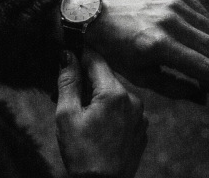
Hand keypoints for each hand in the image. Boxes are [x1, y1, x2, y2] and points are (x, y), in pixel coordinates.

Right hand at [56, 50, 146, 177]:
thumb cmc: (82, 153)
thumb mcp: (67, 114)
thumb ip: (68, 81)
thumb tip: (67, 55)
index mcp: (114, 93)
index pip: (96, 59)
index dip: (79, 56)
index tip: (67, 57)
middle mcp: (132, 100)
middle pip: (105, 77)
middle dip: (86, 80)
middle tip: (67, 93)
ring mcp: (140, 116)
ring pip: (114, 93)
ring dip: (98, 96)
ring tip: (81, 113)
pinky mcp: (141, 129)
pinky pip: (123, 109)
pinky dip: (110, 110)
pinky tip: (96, 126)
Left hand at [85, 0, 208, 104]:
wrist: (96, 14)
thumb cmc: (116, 50)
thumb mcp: (140, 76)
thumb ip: (175, 89)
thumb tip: (204, 97)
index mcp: (158, 44)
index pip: (205, 69)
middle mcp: (169, 21)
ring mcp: (173, 3)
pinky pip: (203, 14)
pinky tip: (203, 45)